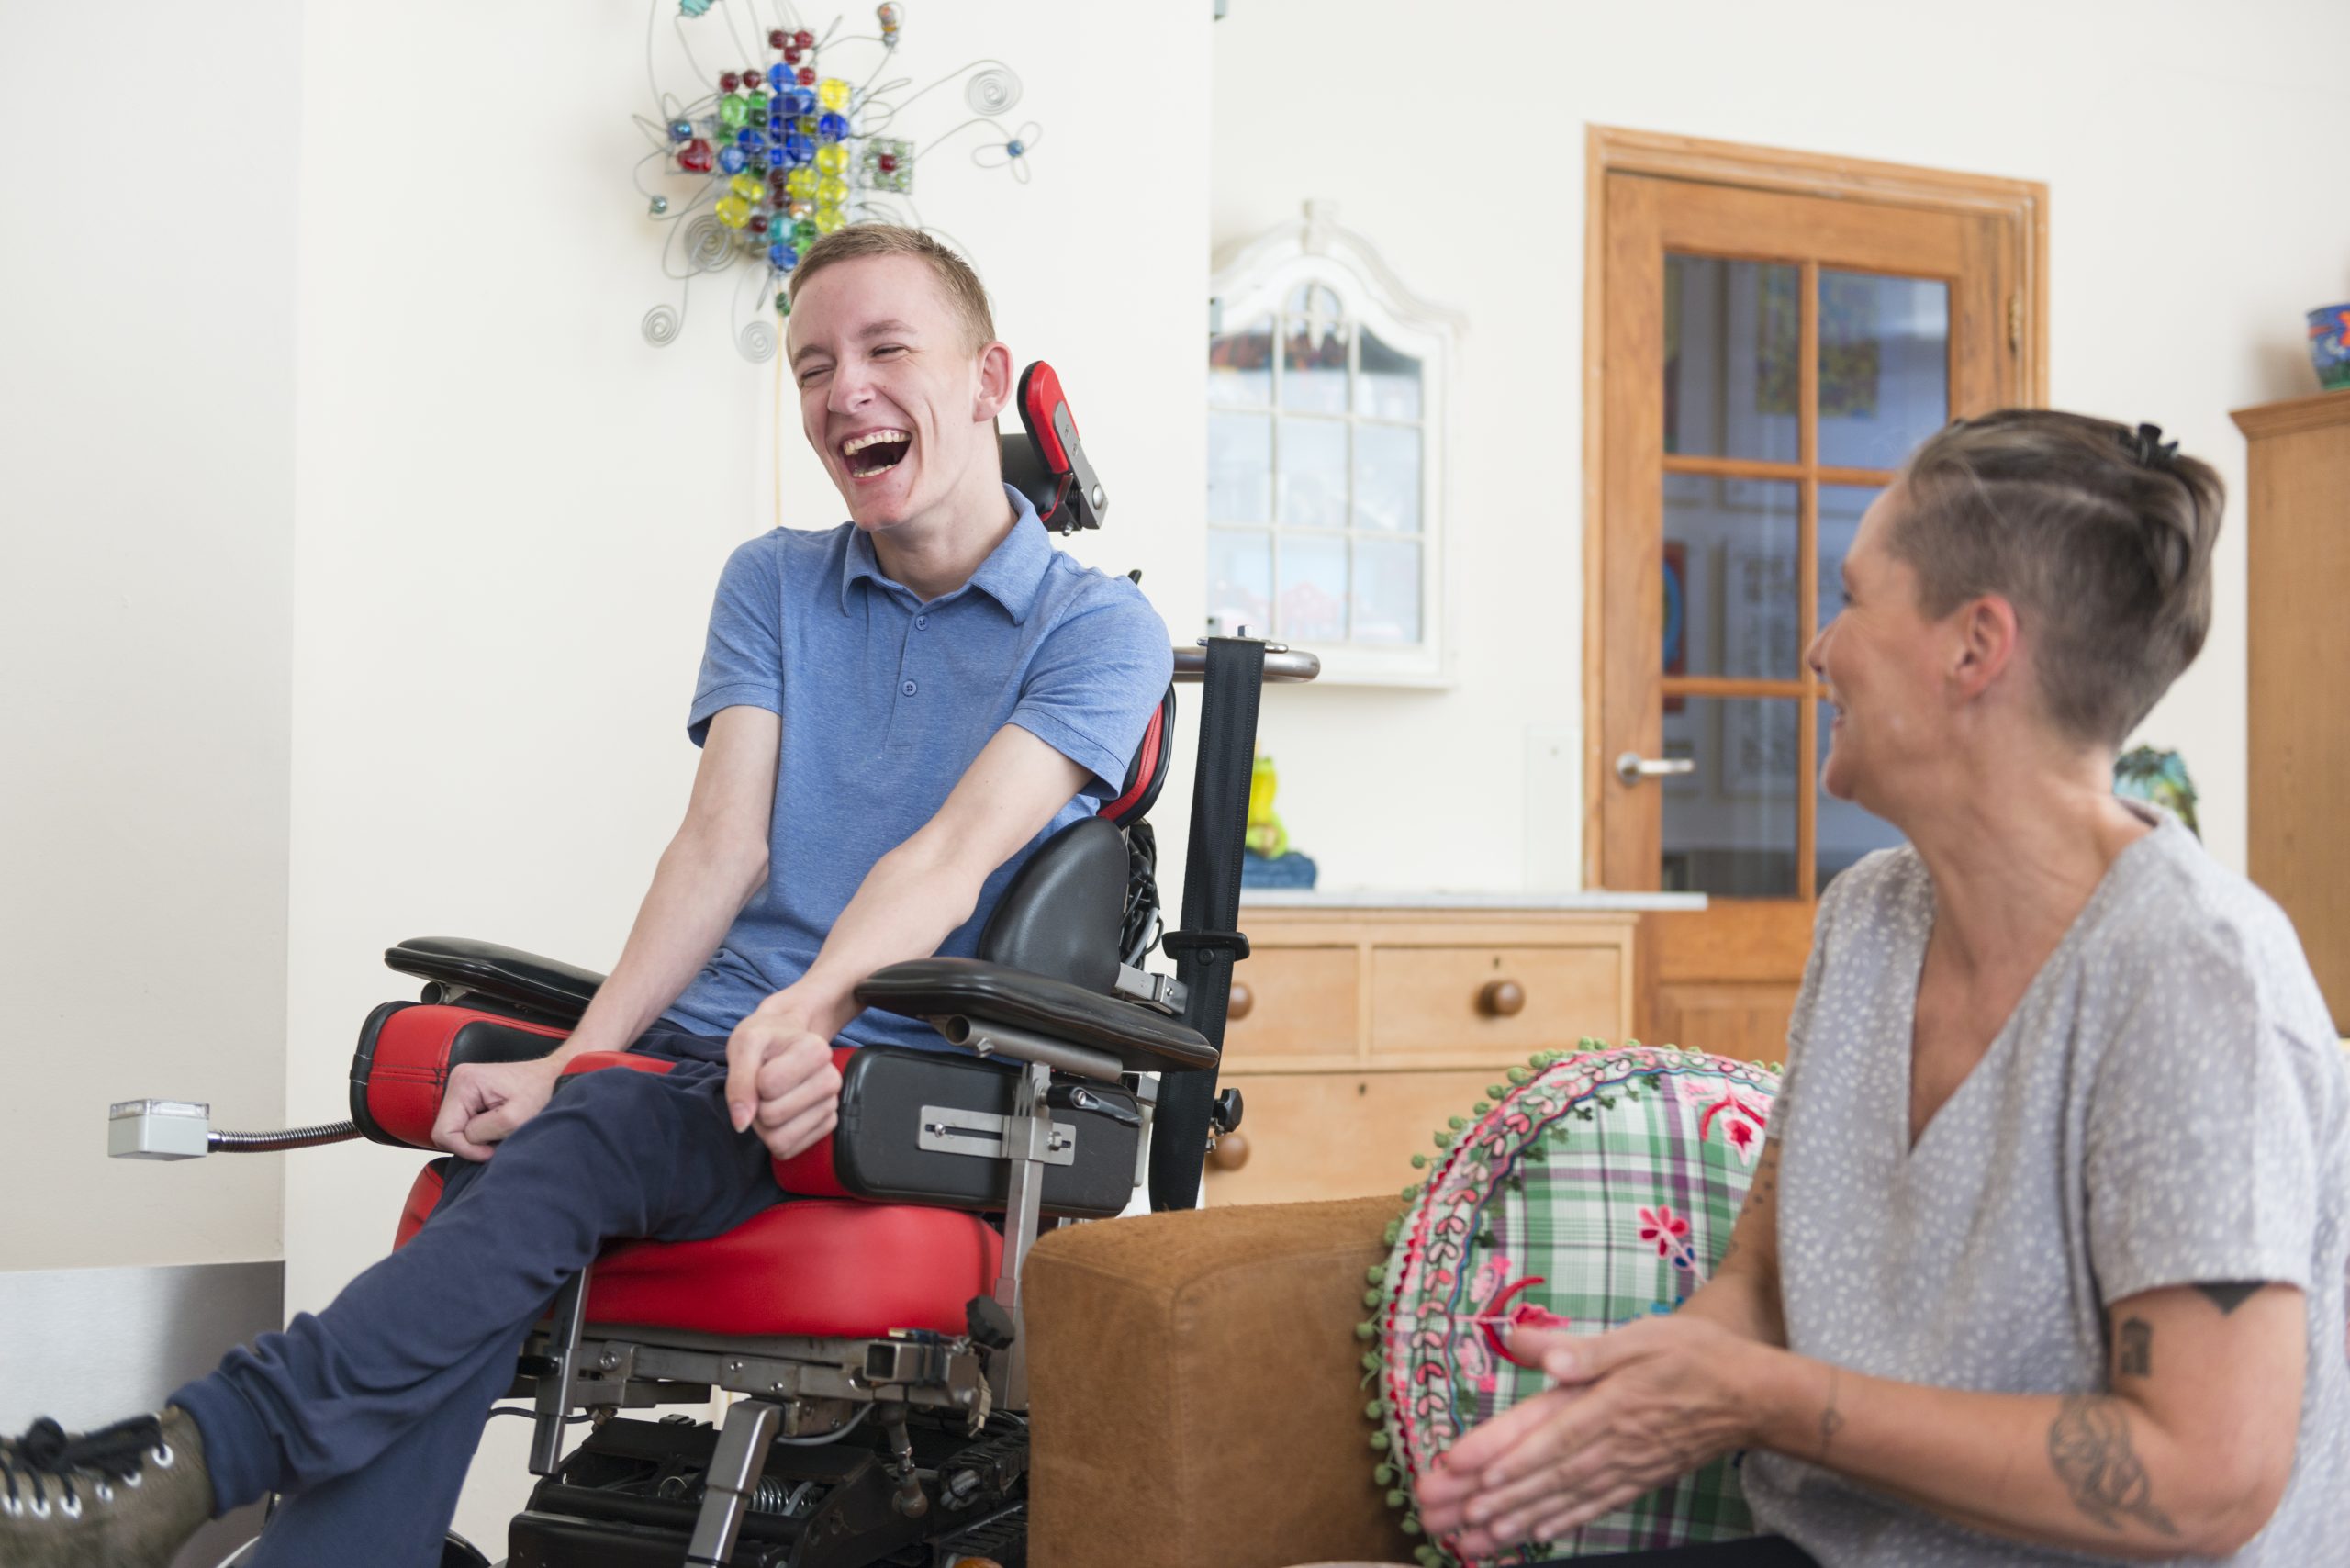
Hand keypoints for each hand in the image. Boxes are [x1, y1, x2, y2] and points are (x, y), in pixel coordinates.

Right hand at [432, 1056, 563, 1162]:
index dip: (467, 1149)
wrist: (558, 1077)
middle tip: (500, 1138)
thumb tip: (465, 1141)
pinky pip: (465, 1124)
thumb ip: (481, 1132)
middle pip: (447, 1132)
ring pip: (456, 1130)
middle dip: (472, 1143)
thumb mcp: (514, 1119)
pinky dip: (481, 1132)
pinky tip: (499, 1126)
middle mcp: (458, 1081)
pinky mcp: (471, 1095)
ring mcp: (463, 1088)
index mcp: (464, 1083)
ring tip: (502, 1130)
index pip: (444, 1133)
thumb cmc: (543, 1093)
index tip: (492, 1150)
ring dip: (478, 1138)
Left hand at [724, 1001, 842, 1158]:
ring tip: (769, 1100)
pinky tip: (780, 1113)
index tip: (759, 1066)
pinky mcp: (826, 1126)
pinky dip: (775, 1136)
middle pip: (773, 1116)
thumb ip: (738, 1082)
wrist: (785, 1040)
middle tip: (760, 1088)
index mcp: (817, 1051)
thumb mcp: (743, 1045)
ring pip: (781, 1139)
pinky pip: (789, 1150)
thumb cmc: (764, 1041)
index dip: (752, 1081)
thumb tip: (741, 1124)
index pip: (768, 1085)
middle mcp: (831, 1079)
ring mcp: (831, 1105)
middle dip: (756, 1106)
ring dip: (763, 1126)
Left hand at [1417, 1315, 1764, 1553]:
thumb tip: (1534, 1349)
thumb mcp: (1641, 1336)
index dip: (1501, 1453)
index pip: (1544, 1433)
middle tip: (1441, 1514)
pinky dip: (1560, 1522)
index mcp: (1605, 1403)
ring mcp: (1625, 1468)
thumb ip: (1584, 1348)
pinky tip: (1533, 1534)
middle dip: (1487, 1496)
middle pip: (1540, 1474)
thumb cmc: (1694, 1356)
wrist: (1753, 1396)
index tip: (1459, 1470)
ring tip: (1472, 1540)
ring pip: (1561, 1498)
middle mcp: (1610, 1443)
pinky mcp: (1639, 1480)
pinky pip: (1593, 1506)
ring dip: (1514, 1519)